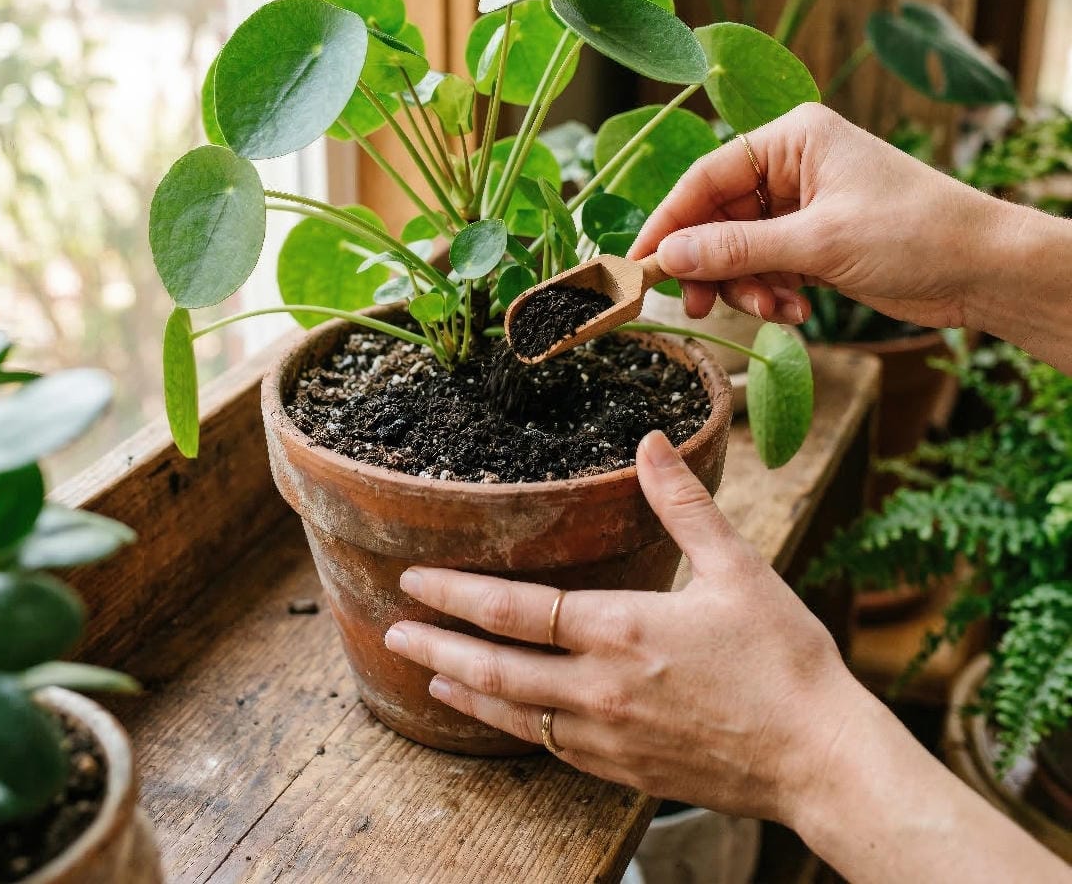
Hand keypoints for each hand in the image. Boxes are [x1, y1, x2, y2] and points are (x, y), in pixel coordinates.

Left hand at [384, 430, 864, 824]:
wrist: (820, 758)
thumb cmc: (784, 659)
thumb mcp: (738, 567)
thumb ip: (684, 504)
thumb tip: (650, 442)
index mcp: (623, 631)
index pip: (515, 610)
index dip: (457, 594)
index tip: (415, 580)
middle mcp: (600, 689)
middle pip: (495, 668)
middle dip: (436, 647)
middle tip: (392, 632)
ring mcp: (607, 737)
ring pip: (512, 714)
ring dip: (464, 691)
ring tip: (426, 677)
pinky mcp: (624, 770)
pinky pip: (548, 748)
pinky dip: (510, 727)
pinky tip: (500, 718)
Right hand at [629, 102, 1000, 329]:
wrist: (983, 269)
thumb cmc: (914, 233)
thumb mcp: (818, 242)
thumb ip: (737, 249)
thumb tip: (668, 256)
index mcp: (792, 139)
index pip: (707, 177)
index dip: (669, 222)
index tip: (640, 264)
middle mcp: (792, 167)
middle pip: (717, 218)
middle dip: (712, 266)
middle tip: (697, 306)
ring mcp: (802, 206)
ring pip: (739, 250)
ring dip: (747, 286)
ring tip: (774, 309)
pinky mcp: (814, 242)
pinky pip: (767, 267)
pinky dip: (772, 292)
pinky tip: (798, 309)